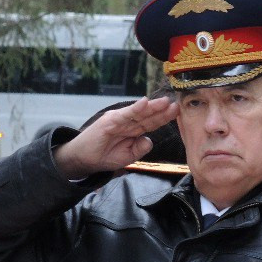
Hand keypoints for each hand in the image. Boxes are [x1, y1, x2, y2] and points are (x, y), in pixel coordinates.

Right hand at [52, 96, 178, 177]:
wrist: (84, 159)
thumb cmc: (105, 156)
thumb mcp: (128, 157)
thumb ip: (140, 149)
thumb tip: (150, 140)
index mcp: (133, 130)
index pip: (151, 122)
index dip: (164, 118)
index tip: (177, 112)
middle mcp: (128, 122)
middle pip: (148, 116)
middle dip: (162, 110)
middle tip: (176, 103)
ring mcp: (119, 120)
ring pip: (139, 113)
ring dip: (152, 107)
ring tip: (165, 102)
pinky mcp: (110, 121)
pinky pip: (125, 114)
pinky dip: (134, 109)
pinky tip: (144, 103)